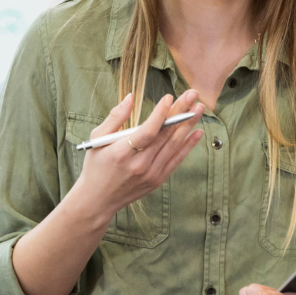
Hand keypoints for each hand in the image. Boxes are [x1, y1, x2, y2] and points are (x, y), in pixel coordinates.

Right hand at [75, 90, 204, 222]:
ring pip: (174, 145)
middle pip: (165, 135)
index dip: (160, 115)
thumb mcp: (97, 139)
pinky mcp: (158, 180)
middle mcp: (139, 165)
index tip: (169, 97)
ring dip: (188, 125)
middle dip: (181, 112)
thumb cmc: (96, 166)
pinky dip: (188, 145)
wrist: (98, 200)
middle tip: (193, 95)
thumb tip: (130, 97)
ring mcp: (151, 174)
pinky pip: (176, 160)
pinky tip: (197, 131)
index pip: (147, 132)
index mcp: (122, 153)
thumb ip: (115, 117)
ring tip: (199, 108)